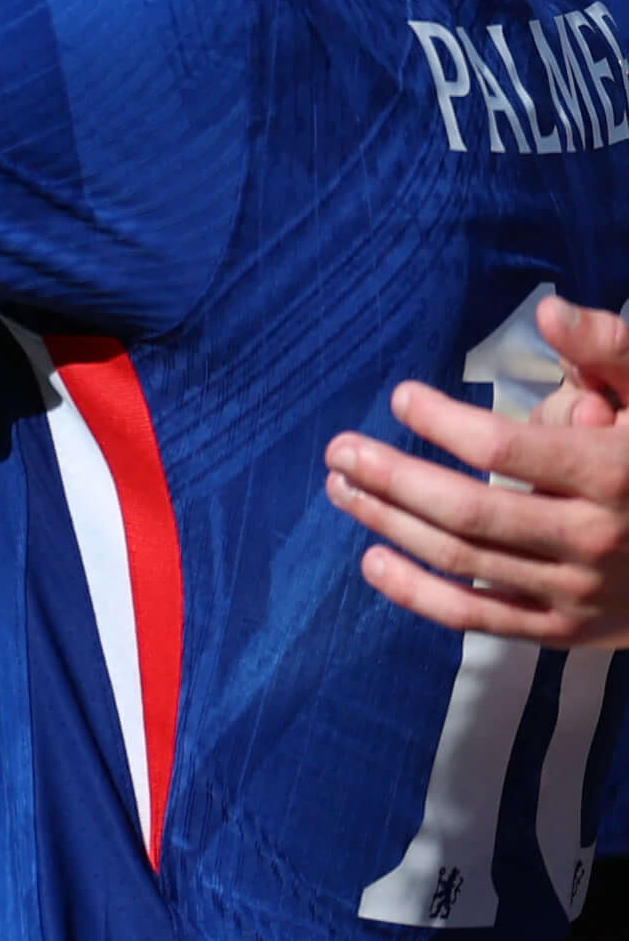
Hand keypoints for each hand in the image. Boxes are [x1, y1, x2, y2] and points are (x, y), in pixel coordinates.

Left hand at [332, 294, 628, 648]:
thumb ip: (607, 351)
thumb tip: (549, 310)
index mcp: (611, 475)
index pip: (504, 449)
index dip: (442, 422)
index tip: (400, 397)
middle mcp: (593, 539)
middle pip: (468, 511)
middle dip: (392, 478)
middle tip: (338, 450)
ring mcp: (577, 592)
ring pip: (463, 560)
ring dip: (390, 524)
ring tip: (341, 488)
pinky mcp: (564, 630)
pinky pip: (478, 619)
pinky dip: (418, 595)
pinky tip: (373, 561)